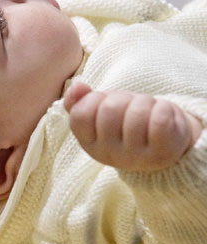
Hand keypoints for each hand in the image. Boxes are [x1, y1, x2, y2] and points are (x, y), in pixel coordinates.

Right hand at [64, 83, 202, 170]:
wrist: (165, 143)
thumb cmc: (126, 123)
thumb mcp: (98, 112)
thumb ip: (78, 101)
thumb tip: (78, 86)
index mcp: (90, 145)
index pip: (80, 115)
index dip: (94, 99)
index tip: (106, 103)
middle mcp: (110, 155)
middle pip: (110, 108)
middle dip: (123, 97)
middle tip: (130, 106)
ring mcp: (137, 157)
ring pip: (138, 111)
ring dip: (145, 101)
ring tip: (148, 111)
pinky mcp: (163, 153)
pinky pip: (160, 120)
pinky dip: (163, 108)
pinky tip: (162, 115)